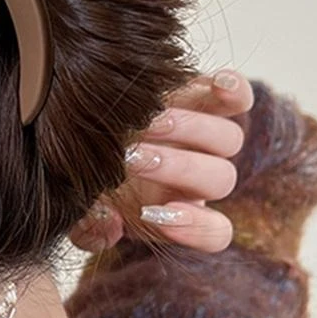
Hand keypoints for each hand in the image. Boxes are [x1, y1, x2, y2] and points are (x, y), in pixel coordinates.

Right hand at [70, 69, 253, 253]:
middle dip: (176, 169)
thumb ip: (89, 229)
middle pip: (219, 179)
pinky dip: (233, 91)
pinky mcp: (208, 96)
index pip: (213, 232)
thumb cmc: (85, 173)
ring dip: (191, 131)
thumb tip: (108, 223)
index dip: (193, 226)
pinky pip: (239, 97)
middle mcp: (198, 175)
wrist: (87, 122)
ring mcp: (207, 136)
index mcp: (177, 210)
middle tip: (132, 158)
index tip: (152, 214)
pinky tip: (216, 85)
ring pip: (228, 140)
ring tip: (148, 122)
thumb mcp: (77, 208)